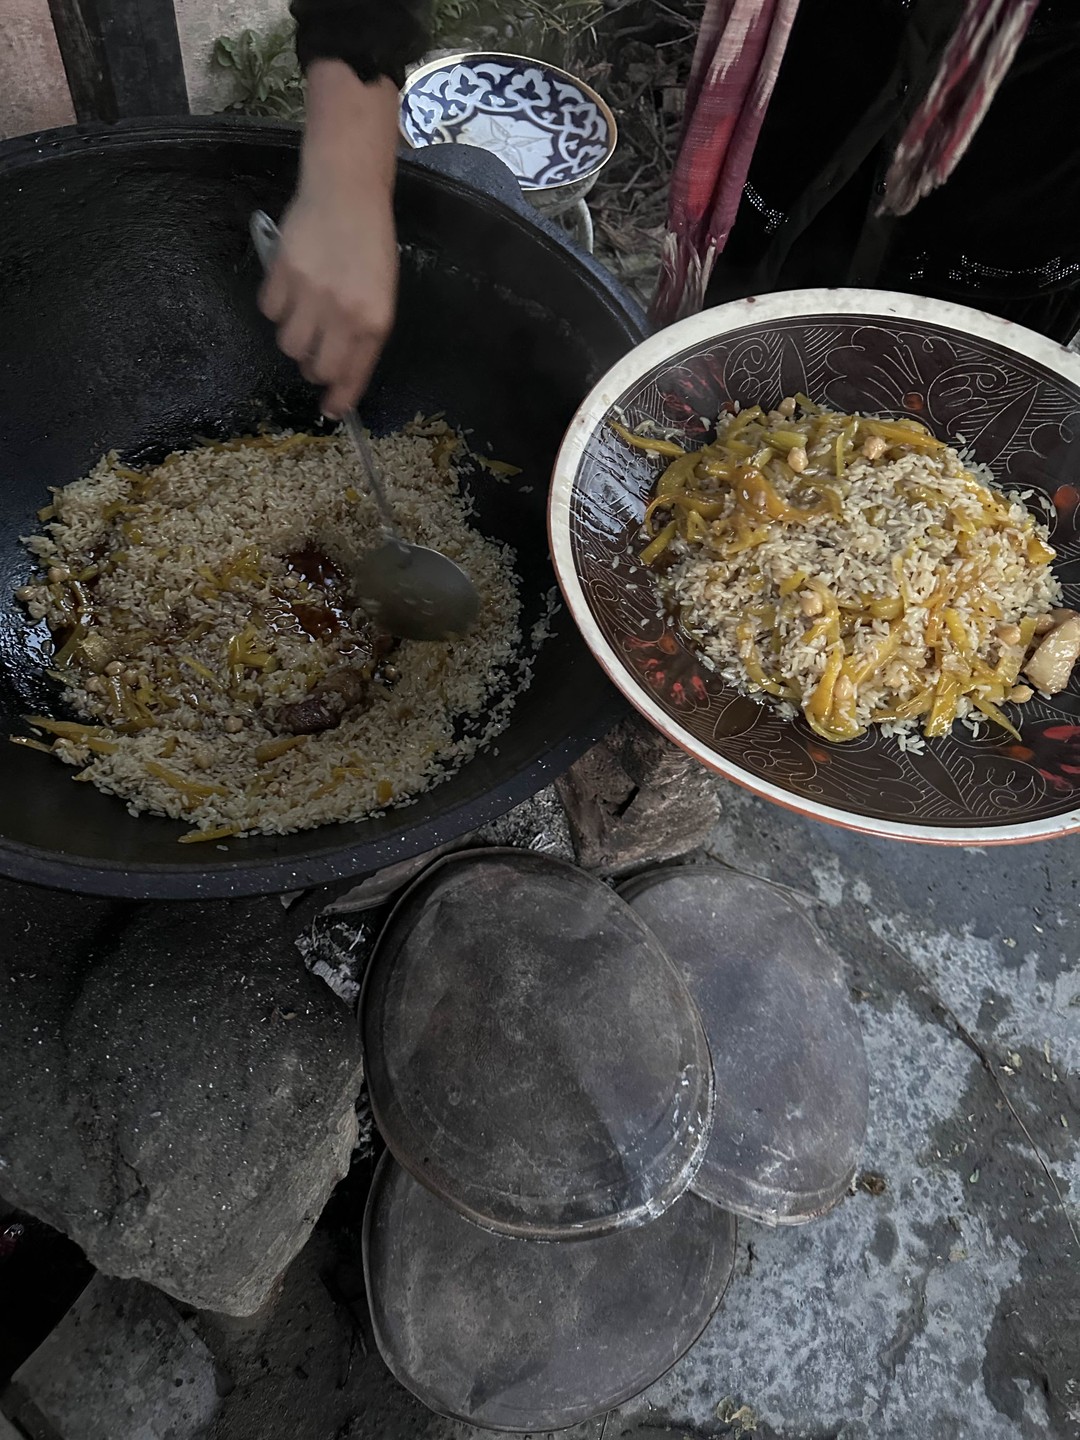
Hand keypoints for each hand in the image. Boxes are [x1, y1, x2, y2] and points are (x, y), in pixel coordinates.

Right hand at [259, 65, 399, 417]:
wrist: (347, 192)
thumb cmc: (370, 244)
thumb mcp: (381, 293)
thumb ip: (364, 331)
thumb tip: (342, 370)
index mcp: (374, 321)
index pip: (353, 375)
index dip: (340, 398)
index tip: (332, 409)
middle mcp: (343, 313)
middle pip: (316, 367)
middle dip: (314, 368)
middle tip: (315, 356)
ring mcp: (310, 294)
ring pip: (289, 344)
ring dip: (294, 339)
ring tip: (303, 318)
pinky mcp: (282, 274)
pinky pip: (269, 311)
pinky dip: (276, 307)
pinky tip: (289, 290)